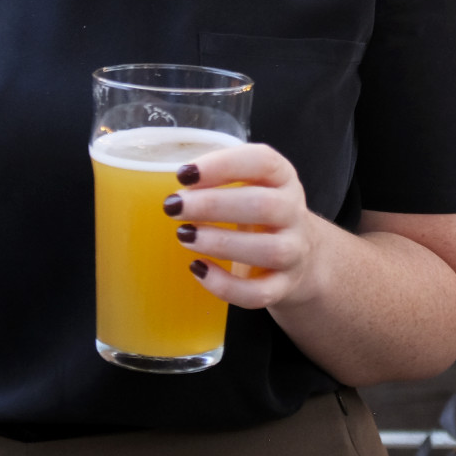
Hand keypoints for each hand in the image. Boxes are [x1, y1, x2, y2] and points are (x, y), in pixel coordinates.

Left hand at [163, 143, 322, 309]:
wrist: (301, 256)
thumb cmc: (258, 212)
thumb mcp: (248, 185)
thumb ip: (215, 179)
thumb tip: (153, 180)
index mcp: (282, 178)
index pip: (263, 162)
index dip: (223, 165)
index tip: (184, 173)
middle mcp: (293, 212)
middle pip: (263, 206)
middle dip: (213, 205)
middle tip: (173, 206)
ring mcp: (293, 252)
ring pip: (267, 250)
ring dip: (219, 243)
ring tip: (183, 235)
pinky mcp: (284, 287)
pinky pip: (260, 293)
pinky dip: (226, 286)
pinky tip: (198, 270)